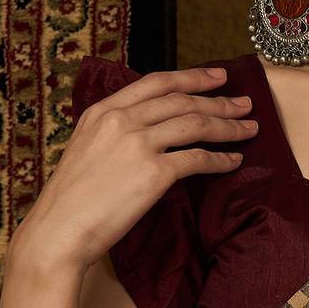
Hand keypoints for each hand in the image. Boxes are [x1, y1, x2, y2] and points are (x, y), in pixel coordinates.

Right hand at [15, 66, 258, 271]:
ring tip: (249, 128)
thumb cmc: (72, 200)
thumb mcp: (87, 148)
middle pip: (182, 100)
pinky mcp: (154, 173)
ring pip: (195, 124)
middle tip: (245, 104)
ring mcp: (138, 144)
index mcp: (103, 110)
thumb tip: (150, 129)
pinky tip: (233, 161)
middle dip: (219, 101)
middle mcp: (121, 120)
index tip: (217, 77)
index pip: (156, 83)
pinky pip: (197, 159)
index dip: (192, 77)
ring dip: (227, 126)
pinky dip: (220, 159)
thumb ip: (115, 132)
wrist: (60, 230)